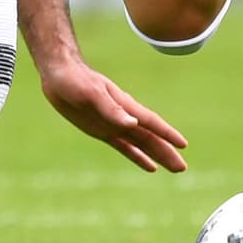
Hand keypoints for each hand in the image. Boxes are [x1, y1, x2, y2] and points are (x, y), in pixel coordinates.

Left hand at [39, 55, 187, 172]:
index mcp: (124, 106)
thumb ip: (111, 109)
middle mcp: (123, 117)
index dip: (166, 133)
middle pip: (150, 137)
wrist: (59, 74)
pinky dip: (138, 156)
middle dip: (166, 151)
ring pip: (141, 144)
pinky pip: (124, 147)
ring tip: (174, 168)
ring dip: (157, 155)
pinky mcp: (102, 131)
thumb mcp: (91, 94)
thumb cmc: (75, 80)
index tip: (183, 145)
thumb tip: (133, 124)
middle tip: (182, 168)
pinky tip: (150, 166)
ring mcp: (114, 124)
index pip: (150, 122)